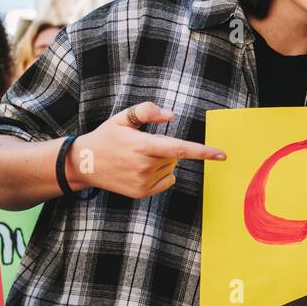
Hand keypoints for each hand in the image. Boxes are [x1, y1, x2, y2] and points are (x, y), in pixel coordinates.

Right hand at [70, 101, 224, 198]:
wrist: (85, 164)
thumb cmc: (107, 137)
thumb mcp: (123, 118)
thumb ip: (147, 112)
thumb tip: (171, 116)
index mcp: (142, 146)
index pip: (180, 149)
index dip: (203, 152)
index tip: (222, 155)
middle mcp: (144, 166)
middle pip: (175, 156)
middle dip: (165, 149)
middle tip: (142, 147)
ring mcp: (143, 182)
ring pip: (170, 168)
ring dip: (161, 162)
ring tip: (136, 159)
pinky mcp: (142, 193)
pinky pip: (166, 181)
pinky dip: (160, 175)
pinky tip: (140, 170)